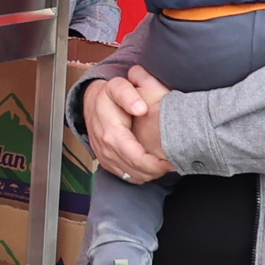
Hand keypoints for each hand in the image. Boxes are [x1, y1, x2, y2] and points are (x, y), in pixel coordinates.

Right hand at [83, 68, 172, 182]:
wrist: (91, 103)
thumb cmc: (107, 96)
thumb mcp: (117, 86)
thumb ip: (128, 94)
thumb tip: (140, 109)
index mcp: (111, 134)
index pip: (136, 158)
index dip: (155, 164)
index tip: (170, 161)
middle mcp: (106, 150)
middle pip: (136, 171)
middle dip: (157, 171)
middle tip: (174, 163)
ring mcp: (105, 158)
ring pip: (132, 177)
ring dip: (150, 174)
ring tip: (165, 164)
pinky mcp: (107, 163)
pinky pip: (126, 177)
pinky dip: (141, 175)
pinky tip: (152, 166)